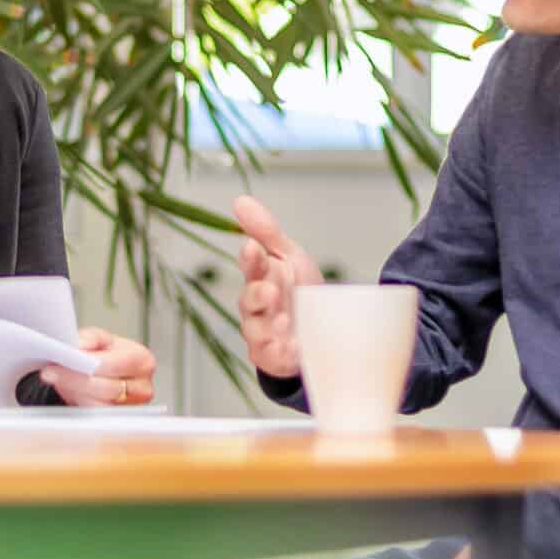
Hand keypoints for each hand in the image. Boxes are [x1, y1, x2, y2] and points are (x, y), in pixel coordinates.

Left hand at [39, 328, 156, 406]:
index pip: (113, 364)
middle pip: (105, 387)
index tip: (64, 359)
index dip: (87, 363)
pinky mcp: (117, 420)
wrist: (108, 374)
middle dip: (74, 379)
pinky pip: (94, 414)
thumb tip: (80, 346)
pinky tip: (66, 390)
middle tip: (49, 372)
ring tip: (55, 379)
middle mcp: (142, 387)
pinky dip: (77, 402)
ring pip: (97, 403)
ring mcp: (132, 408)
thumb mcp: (100, 339)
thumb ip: (90, 338)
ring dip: (73, 392)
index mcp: (142, 361)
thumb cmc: (107, 356)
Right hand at [231, 194, 322, 378]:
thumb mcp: (288, 256)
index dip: (251, 258)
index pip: (251, 265)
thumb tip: (240, 200)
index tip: (252, 248)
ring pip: (257, 329)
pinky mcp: (274, 357)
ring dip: (270, 325)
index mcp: (260, 277)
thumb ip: (266, 230)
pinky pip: (272, 356)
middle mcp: (256, 306)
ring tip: (284, 319)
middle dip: (258, 295)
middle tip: (271, 291)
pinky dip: (281, 351)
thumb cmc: (298, 291)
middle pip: (249, 300)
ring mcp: (263, 333)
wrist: (320, 329)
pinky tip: (293, 346)